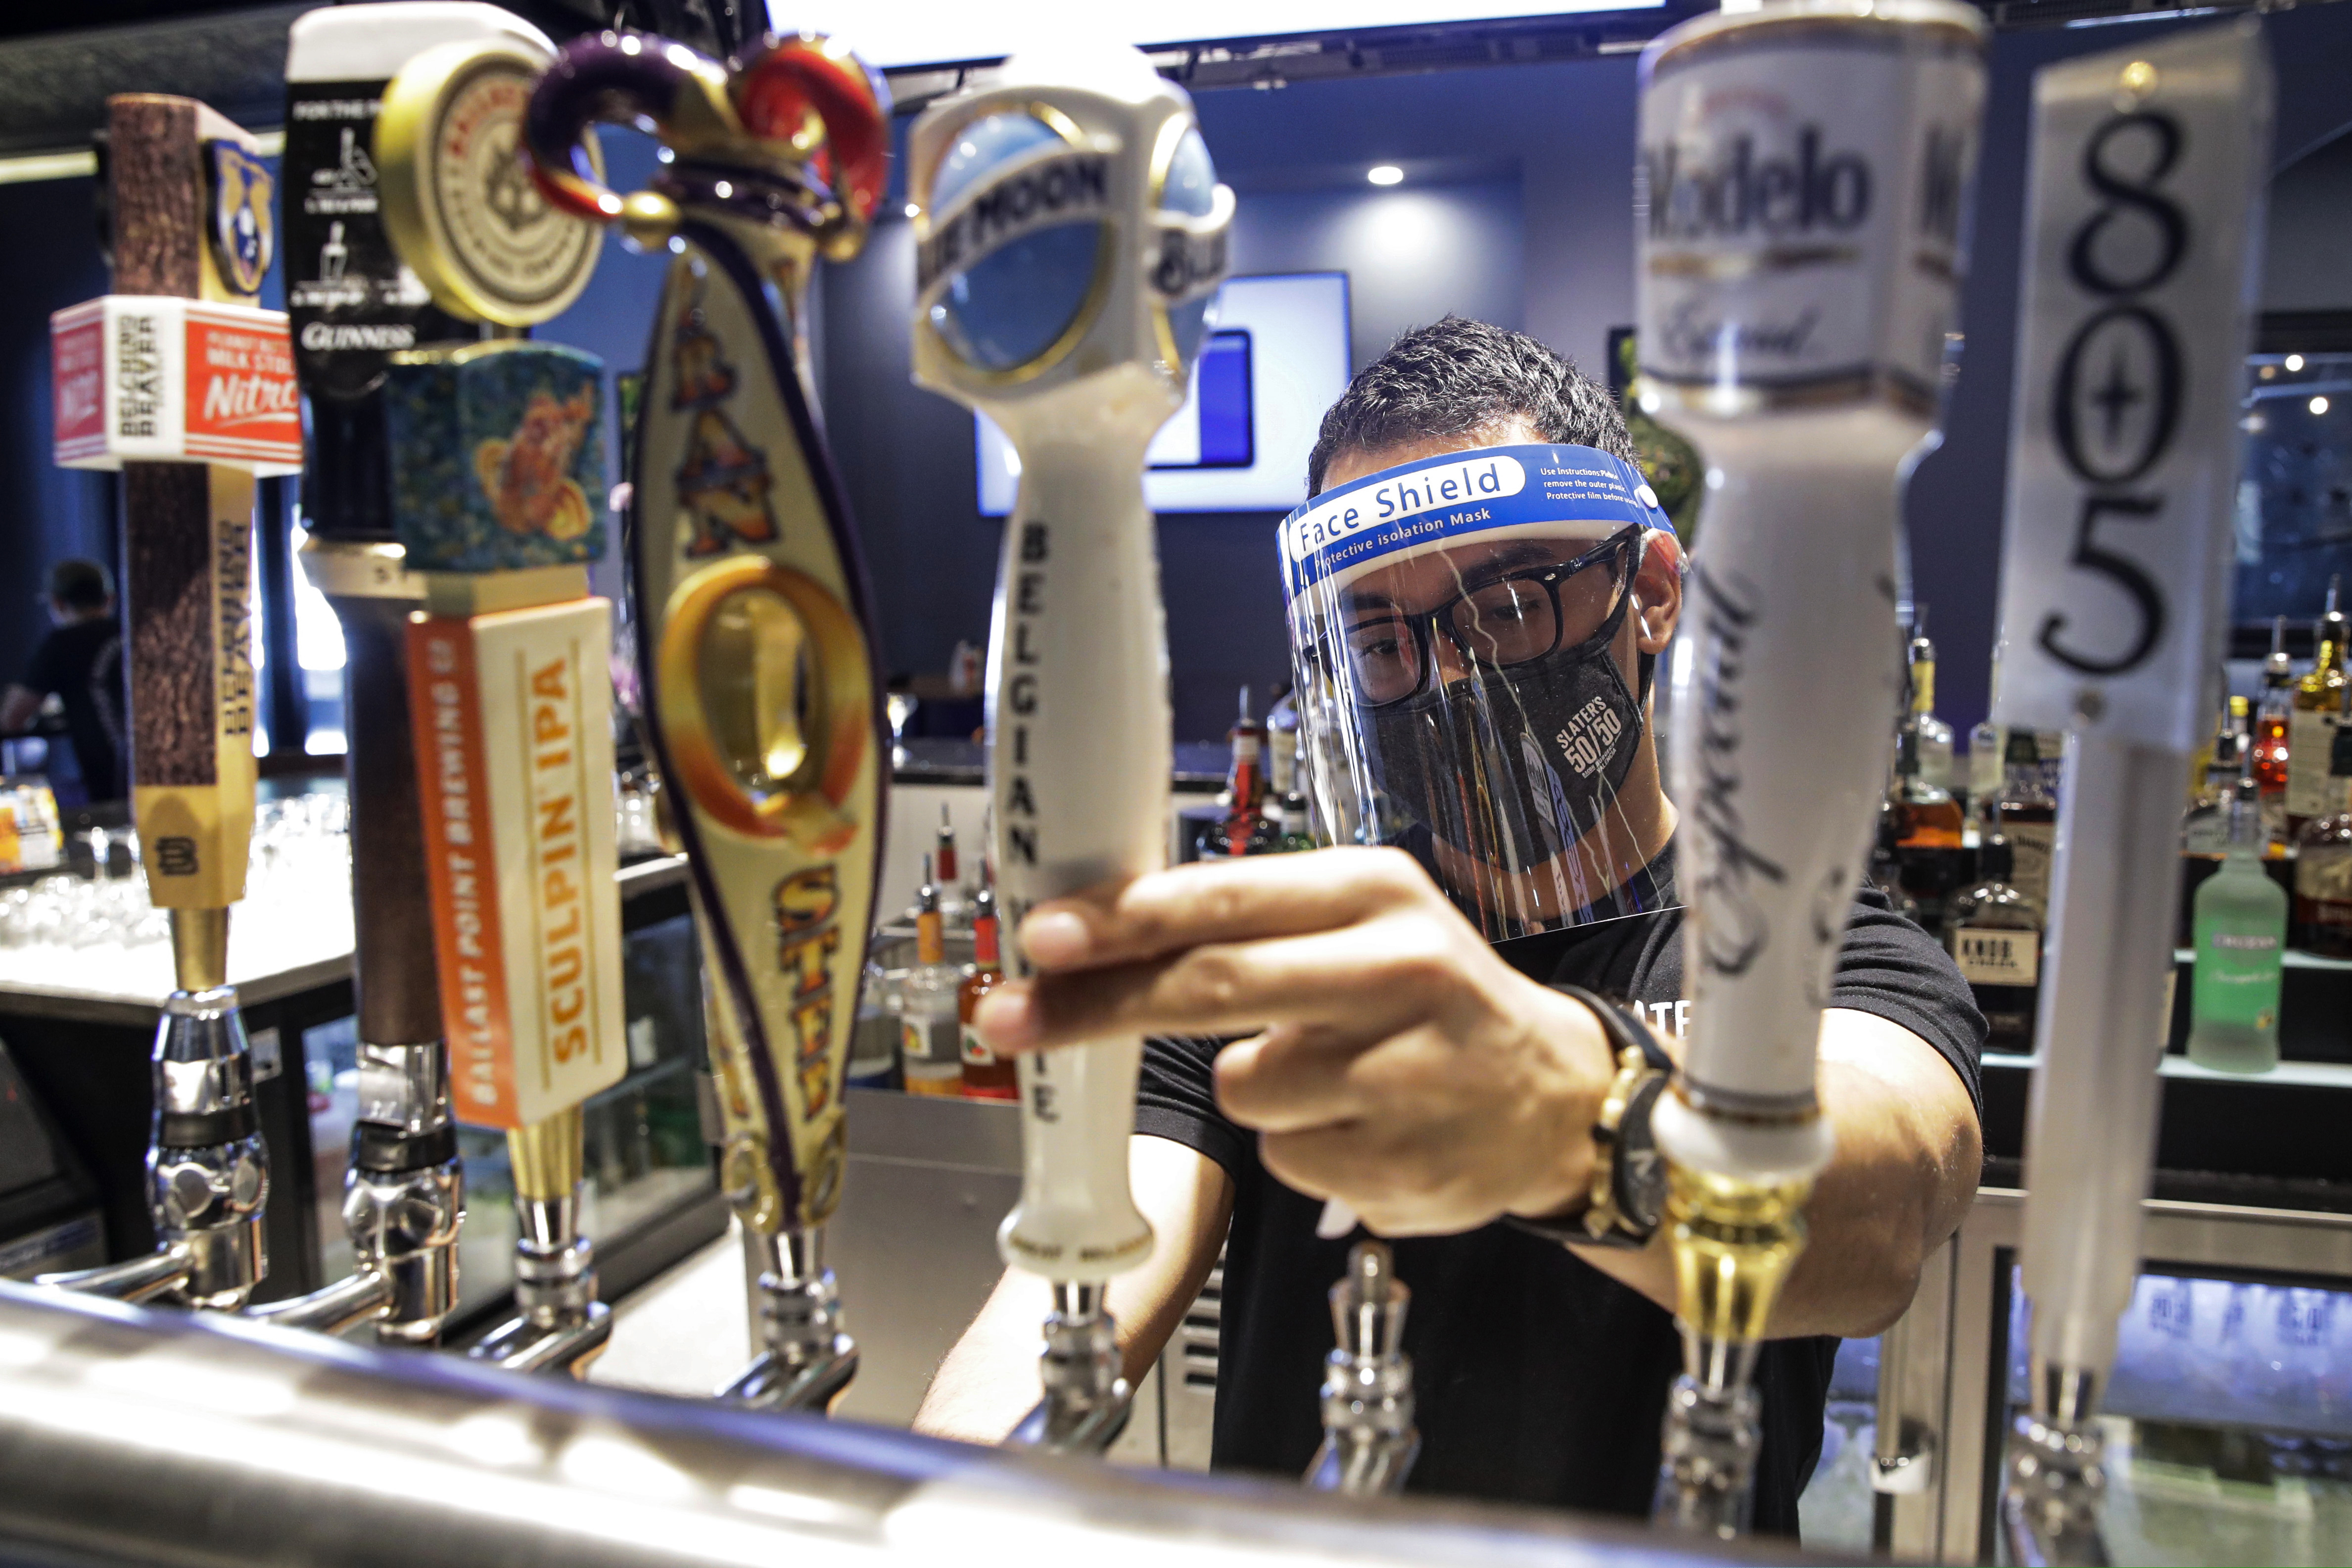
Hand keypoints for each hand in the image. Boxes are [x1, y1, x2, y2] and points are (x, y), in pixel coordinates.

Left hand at [973, 848, 1617, 1235]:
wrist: (1556, 1100)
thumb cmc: (1431, 1000)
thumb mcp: (1362, 923)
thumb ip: (1251, 921)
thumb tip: (1102, 933)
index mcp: (1374, 893)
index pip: (1224, 900)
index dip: (1122, 920)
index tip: (1042, 935)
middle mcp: (1397, 969)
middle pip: (1211, 986)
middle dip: (1094, 1006)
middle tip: (1007, 1016)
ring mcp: (1404, 1071)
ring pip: (1242, 1086)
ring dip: (1251, 1086)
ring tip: (1331, 1074)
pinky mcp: (1400, 1161)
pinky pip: (1283, 1157)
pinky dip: (1300, 1146)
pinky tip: (1362, 1125)